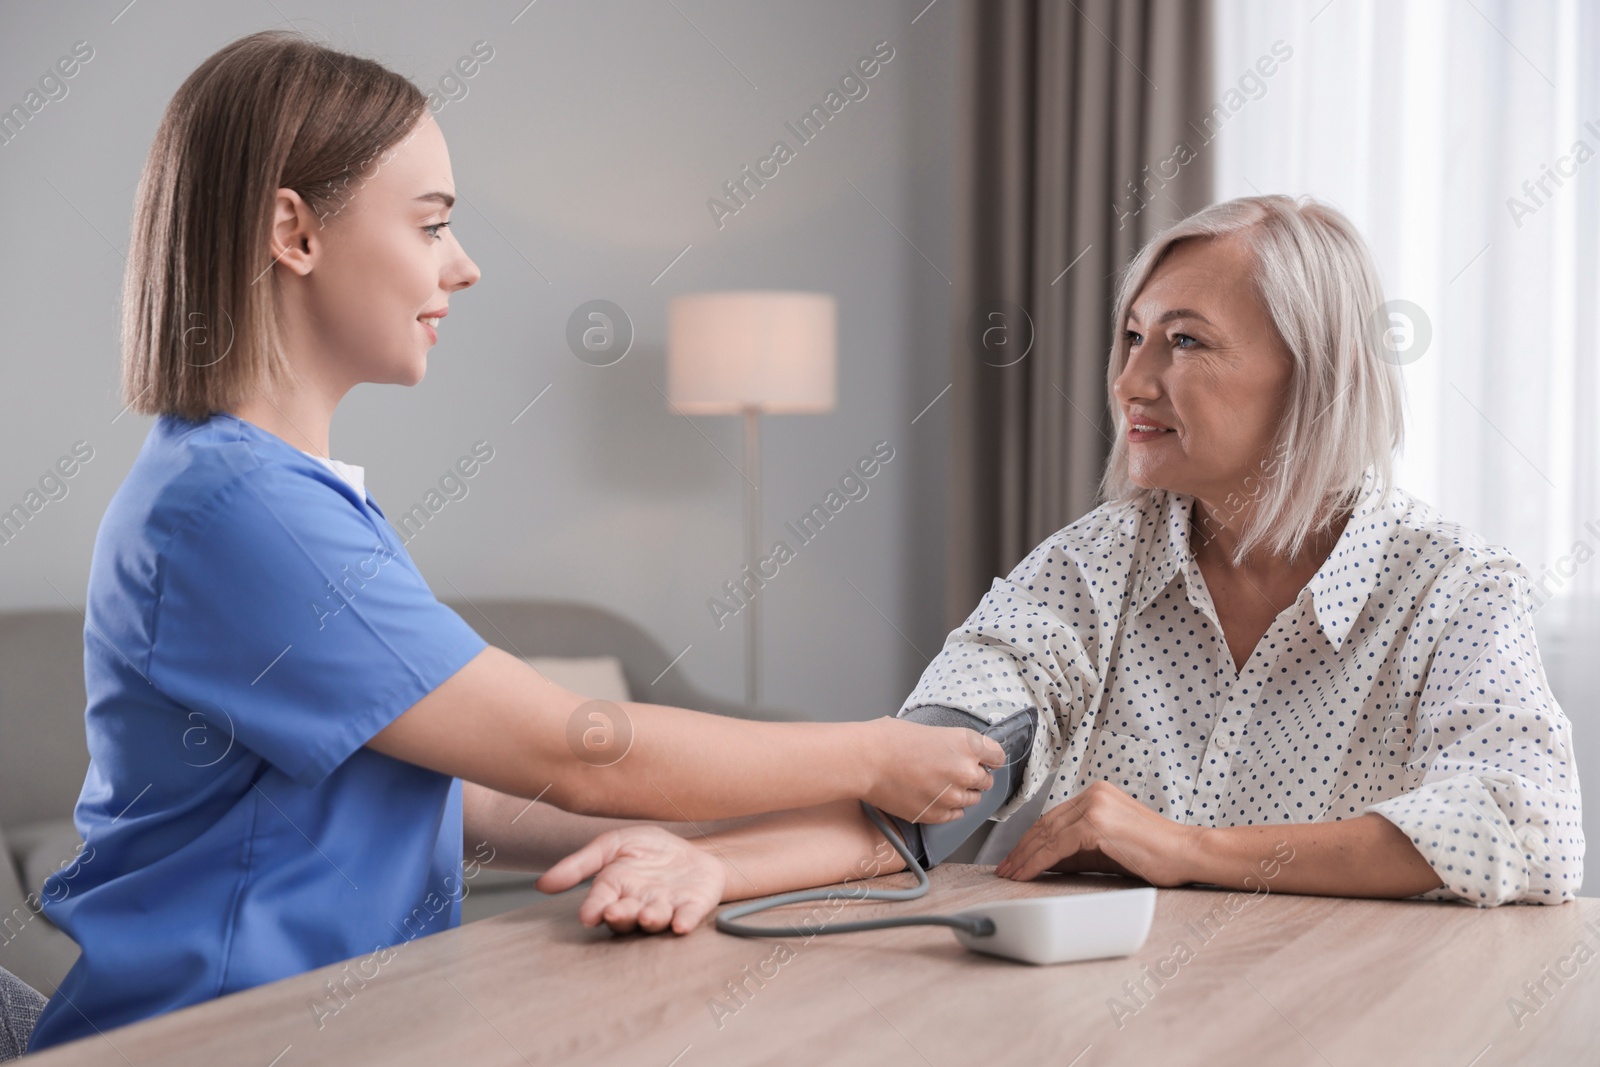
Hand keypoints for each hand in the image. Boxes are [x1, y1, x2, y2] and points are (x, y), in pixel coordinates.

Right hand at [536, 825, 726, 934]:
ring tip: (648, 916)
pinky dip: (684, 921)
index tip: (587, 915)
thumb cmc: (649, 851)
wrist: (693, 850)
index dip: (594, 908)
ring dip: (651, 919)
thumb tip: (541, 884)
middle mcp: (638, 902)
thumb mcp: (611, 846)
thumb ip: (579, 864)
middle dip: (621, 916)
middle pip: (626, 915)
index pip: (600, 901)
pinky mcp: (692, 907)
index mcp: (616, 888)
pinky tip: (680, 924)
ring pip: (655, 918)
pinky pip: (688, 917)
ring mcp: (666, 906)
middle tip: (615, 914)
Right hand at [864, 717, 1004, 823]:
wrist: (866, 761)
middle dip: (974, 776)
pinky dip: (949, 808)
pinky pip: (955, 815)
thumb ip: (951, 744)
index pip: (996, 755)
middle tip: (955, 772)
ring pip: (972, 800)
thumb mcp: (929, 731)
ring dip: (962, 793)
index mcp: (965, 743)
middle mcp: (965, 770)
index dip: (989, 758)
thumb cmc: (889, 739)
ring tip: (941, 785)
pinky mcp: (937, 815)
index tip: (985, 760)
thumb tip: (958, 752)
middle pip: (986, 780)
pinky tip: (935, 798)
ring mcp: (952, 796)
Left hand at [995, 780, 1203, 884]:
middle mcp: (1092, 795)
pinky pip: (1056, 846)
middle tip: (1005, 869)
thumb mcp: (1107, 847)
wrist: (1186, 853)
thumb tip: (1045, 862)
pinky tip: (1026, 874)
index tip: (1016, 858)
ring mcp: (1094, 806)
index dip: (1031, 840)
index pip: (1053, 818)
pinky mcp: (1096, 823)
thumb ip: (1077, 850)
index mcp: (1096, 794)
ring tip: (1011, 875)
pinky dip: (1037, 862)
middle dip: (1021, 849)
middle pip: (1045, 824)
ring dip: (1024, 857)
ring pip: (1046, 834)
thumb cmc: (1154, 854)